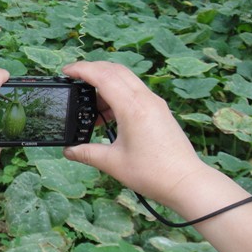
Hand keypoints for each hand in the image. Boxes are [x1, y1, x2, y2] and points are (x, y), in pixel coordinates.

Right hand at [61, 61, 206, 206]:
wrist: (185, 181)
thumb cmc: (152, 172)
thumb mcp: (112, 163)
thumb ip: (86, 153)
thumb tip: (68, 150)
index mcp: (132, 108)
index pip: (103, 76)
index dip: (81, 70)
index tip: (66, 71)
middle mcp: (145, 99)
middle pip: (115, 70)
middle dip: (92, 70)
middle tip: (74, 80)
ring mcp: (154, 103)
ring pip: (126, 79)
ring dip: (105, 83)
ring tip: (90, 107)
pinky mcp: (159, 110)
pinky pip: (135, 91)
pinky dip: (118, 93)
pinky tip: (108, 115)